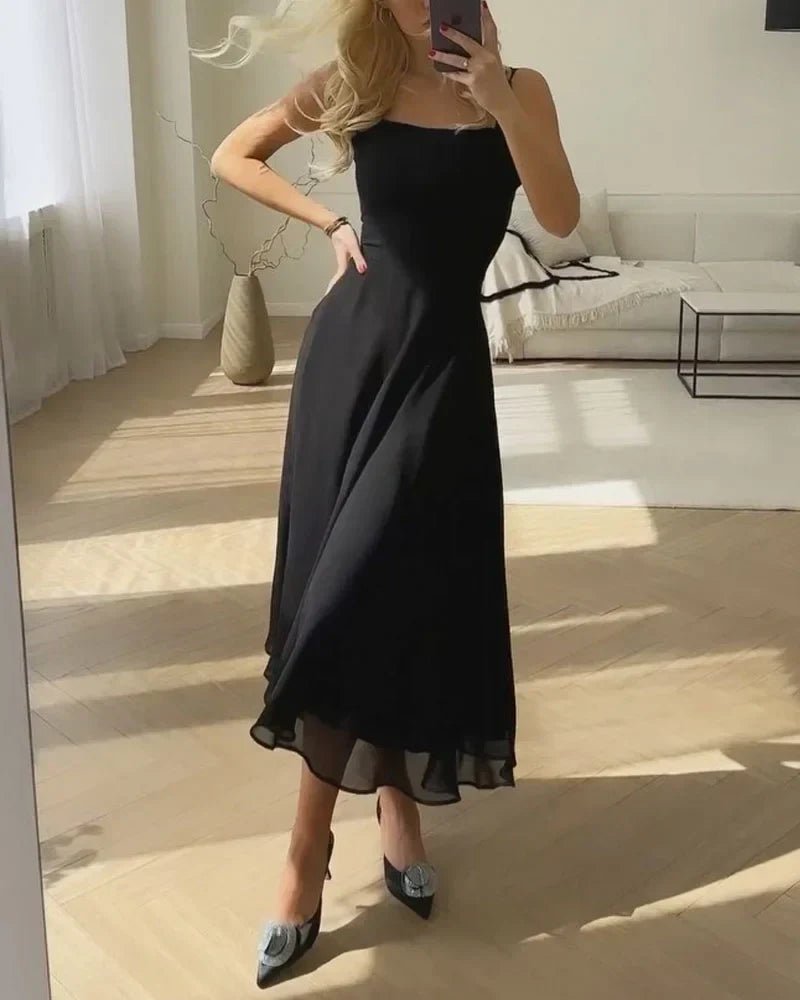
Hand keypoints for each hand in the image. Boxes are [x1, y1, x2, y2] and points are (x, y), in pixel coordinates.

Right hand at [326, 222, 366, 293]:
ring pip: (342, 277)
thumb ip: (358, 258)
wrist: (339, 226)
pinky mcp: (346, 260)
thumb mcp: (353, 246)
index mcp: (343, 264)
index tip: (330, 299)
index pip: (339, 280)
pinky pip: (346, 272)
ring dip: (341, 285)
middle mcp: (342, 265)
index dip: (335, 290)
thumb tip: (363, 270)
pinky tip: (351, 280)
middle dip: (336, 291)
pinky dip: (347, 278)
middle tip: (335, 302)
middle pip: (339, 281)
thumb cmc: (345, 235)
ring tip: (342, 295)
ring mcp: (344, 263)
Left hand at [431, 3, 513, 119]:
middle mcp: (487, 57)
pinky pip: (457, 75)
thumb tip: (463, 48)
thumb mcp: (492, 65)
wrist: (503, 101)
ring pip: (458, 60)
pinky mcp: (473, 81)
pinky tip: (440, 69)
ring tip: (432, 52)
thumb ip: (481, 55)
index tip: (480, 4)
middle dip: (454, 34)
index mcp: (493, 51)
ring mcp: (480, 69)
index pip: (490, 28)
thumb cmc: (496, 83)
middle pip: (468, 42)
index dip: (485, 15)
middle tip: (442, 27)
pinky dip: (448, 72)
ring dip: (443, 56)